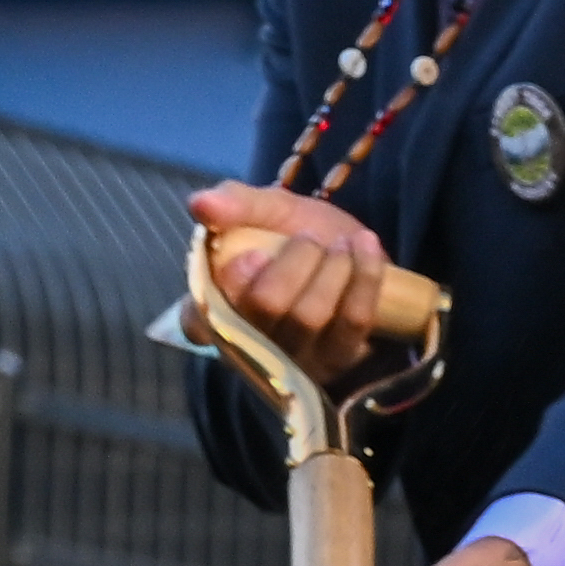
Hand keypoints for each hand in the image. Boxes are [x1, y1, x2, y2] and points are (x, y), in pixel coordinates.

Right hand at [193, 187, 418, 384]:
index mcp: (215, 307)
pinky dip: (363, 276)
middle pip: (266, 306)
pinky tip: (365, 247)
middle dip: (297, 260)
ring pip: (309, 315)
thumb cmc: (293, 236)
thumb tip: (200, 204)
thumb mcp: (266, 210)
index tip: (257, 254)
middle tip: (309, 238)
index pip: (199, 318)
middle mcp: (248, 344)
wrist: (350, 252)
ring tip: (342, 244)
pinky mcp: (337, 362)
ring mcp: (293, 359)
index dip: (231, 286)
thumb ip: (234, 203)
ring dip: (333, 266)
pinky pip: (352, 321)